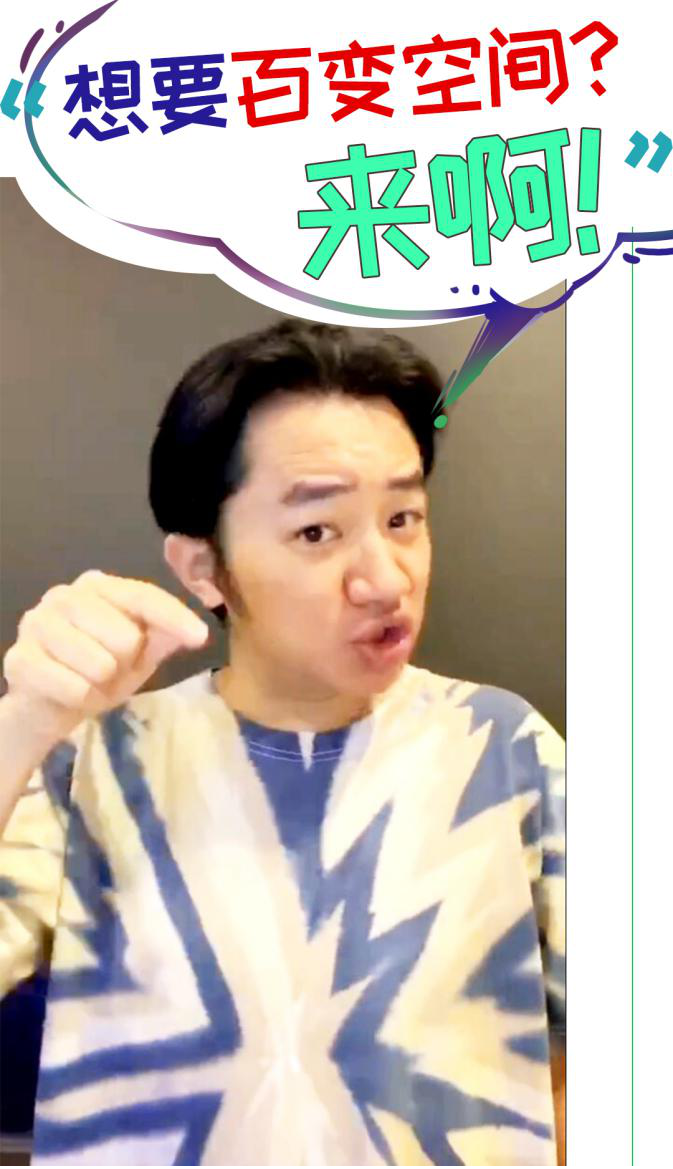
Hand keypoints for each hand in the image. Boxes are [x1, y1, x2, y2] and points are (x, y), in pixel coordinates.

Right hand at [2, 570, 208, 741]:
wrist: (47, 706)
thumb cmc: (97, 672)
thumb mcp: (139, 655)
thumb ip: (162, 637)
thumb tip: (196, 630)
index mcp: (97, 586)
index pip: (143, 596)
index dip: (174, 616)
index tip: (200, 637)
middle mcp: (64, 595)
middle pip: (124, 635)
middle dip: (126, 662)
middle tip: (109, 668)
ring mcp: (37, 624)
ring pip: (100, 664)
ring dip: (102, 683)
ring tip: (89, 680)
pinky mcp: (20, 659)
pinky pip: (75, 688)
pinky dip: (82, 699)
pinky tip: (69, 692)